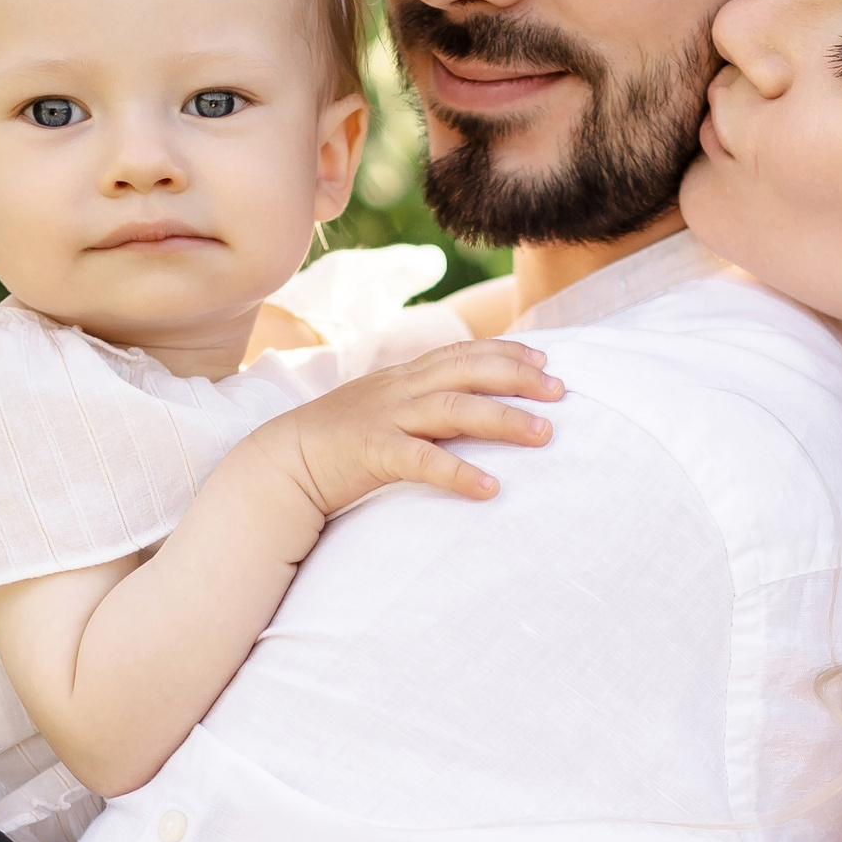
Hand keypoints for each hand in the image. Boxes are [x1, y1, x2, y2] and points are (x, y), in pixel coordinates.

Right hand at [235, 338, 562, 514]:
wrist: (280, 464)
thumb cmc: (340, 443)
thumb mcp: (385, 410)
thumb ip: (423, 403)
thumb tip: (471, 408)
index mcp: (404, 376)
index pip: (463, 352)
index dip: (506, 352)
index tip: (545, 359)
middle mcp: (400, 389)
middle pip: (468, 370)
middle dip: (518, 377)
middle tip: (560, 391)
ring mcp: (385, 417)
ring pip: (455, 408)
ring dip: (504, 419)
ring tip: (544, 434)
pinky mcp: (372, 452)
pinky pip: (422, 460)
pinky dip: (458, 472)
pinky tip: (490, 489)